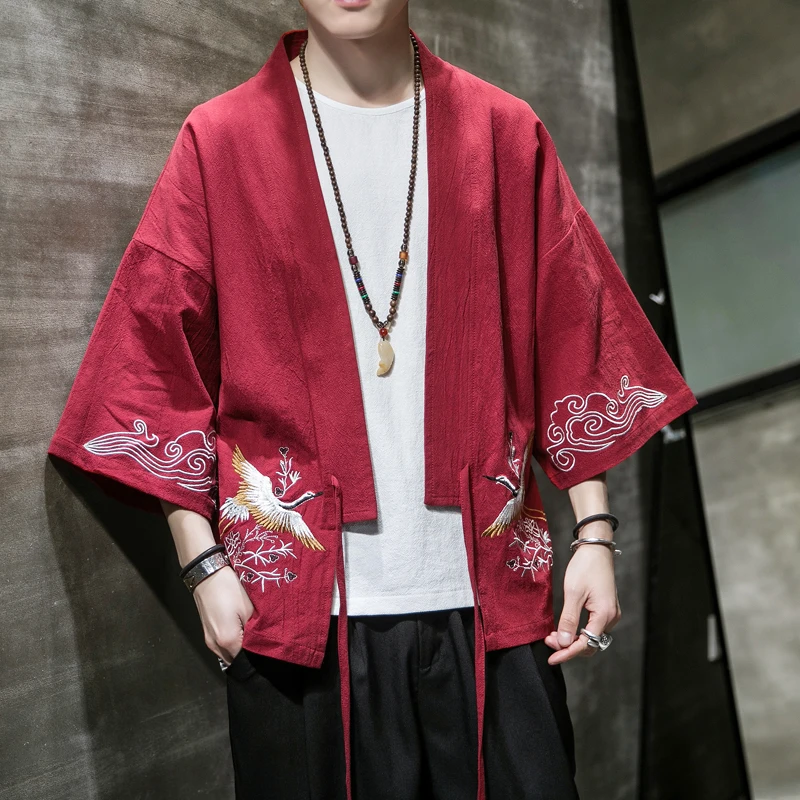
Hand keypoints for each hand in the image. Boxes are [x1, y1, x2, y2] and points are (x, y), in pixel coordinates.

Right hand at [192, 565, 254, 664]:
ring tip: (250, 634)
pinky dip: (231, 643)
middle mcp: (216, 645)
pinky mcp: (207, 633)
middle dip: (248, 654)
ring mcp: (209, 640)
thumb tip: (261, 642)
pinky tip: (239, 629)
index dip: (257, 655)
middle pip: (236, 660)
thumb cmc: (228, 588)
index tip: (267, 648)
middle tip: (260, 641)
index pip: (246, 660)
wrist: (207, 574)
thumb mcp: (249, 608)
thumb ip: (256, 630)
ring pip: (228, 654)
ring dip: (239, 648)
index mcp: (228, 640)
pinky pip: (221, 646)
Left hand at [544, 543, 620, 664]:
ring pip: (591, 637)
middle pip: (590, 644)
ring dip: (573, 639)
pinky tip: (565, 627)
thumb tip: (563, 643)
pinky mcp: (606, 609)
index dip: (567, 653)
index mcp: (604, 614)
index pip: (586, 644)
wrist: (596, 549)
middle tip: (548, 641)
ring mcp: (610, 613)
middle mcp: (611, 617)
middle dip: (568, 646)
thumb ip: (568, 619)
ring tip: (553, 635)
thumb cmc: (585, 567)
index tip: (551, 658)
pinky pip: (593, 628)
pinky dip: (579, 631)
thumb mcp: (573, 593)